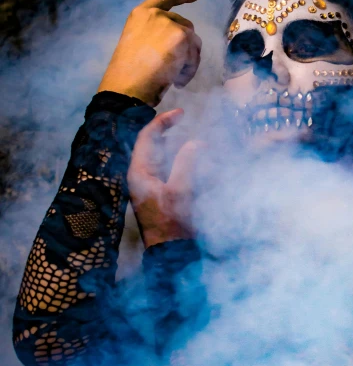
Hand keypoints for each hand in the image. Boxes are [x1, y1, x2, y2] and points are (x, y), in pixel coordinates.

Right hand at [98, 0, 202, 106]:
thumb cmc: (128, 74)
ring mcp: (169, 23)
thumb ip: (155, 36)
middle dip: (185, 49)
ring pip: (193, 42)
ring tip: (175, 78)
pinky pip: (195, 55)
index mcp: (141, 14)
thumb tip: (178, 44)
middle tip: (176, 71)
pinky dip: (189, 70)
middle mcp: (156, 14)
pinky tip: (177, 81)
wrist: (127, 87)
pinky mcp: (181, 36)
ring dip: (188, 61)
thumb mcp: (138, 45)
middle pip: (185, 27)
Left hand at [128, 108, 202, 247]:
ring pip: (164, 159)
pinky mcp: (161, 195)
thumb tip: (196, 143)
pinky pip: (172, 173)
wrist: (171, 253)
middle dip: (173, 135)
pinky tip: (200, 169)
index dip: (163, 121)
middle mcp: (142, 176)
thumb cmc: (172, 223)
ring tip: (200, 149)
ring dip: (182, 151)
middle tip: (190, 126)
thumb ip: (187, 162)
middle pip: (154, 146)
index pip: (147, 136)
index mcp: (139, 172)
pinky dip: (185, 166)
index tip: (182, 113)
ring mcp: (151, 186)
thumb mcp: (180, 190)